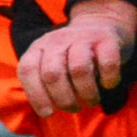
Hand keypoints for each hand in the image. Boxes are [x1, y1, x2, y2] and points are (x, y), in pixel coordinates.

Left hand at [15, 0, 136, 116]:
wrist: (99, 23)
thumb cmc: (71, 56)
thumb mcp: (51, 64)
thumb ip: (43, 83)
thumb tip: (46, 112)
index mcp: (38, 47)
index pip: (28, 70)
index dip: (36, 96)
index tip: (48, 113)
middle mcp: (57, 40)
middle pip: (53, 74)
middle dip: (64, 99)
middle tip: (74, 108)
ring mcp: (82, 37)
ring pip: (79, 69)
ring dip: (86, 93)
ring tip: (91, 101)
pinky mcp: (107, 38)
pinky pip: (107, 63)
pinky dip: (108, 80)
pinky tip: (107, 84)